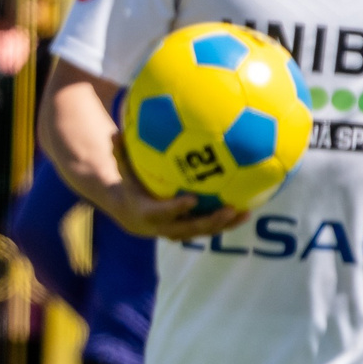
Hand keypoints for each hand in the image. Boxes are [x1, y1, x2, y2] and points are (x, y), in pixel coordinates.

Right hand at [94, 132, 246, 241]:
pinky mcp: (193, 231)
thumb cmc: (131, 186)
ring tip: (245, 211)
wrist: (133, 216)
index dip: (177, 209)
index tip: (192, 199)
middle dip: (210, 220)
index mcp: (148, 213)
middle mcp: (166, 227)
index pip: (162, 213)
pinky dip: (229, 220)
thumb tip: (113, 132)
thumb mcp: (123, 170)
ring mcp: (181, 231)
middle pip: (190, 227)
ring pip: (205, 231)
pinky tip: (249, 206)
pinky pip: (212, 227)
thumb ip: (120, 154)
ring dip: (226, 224)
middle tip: (228, 208)